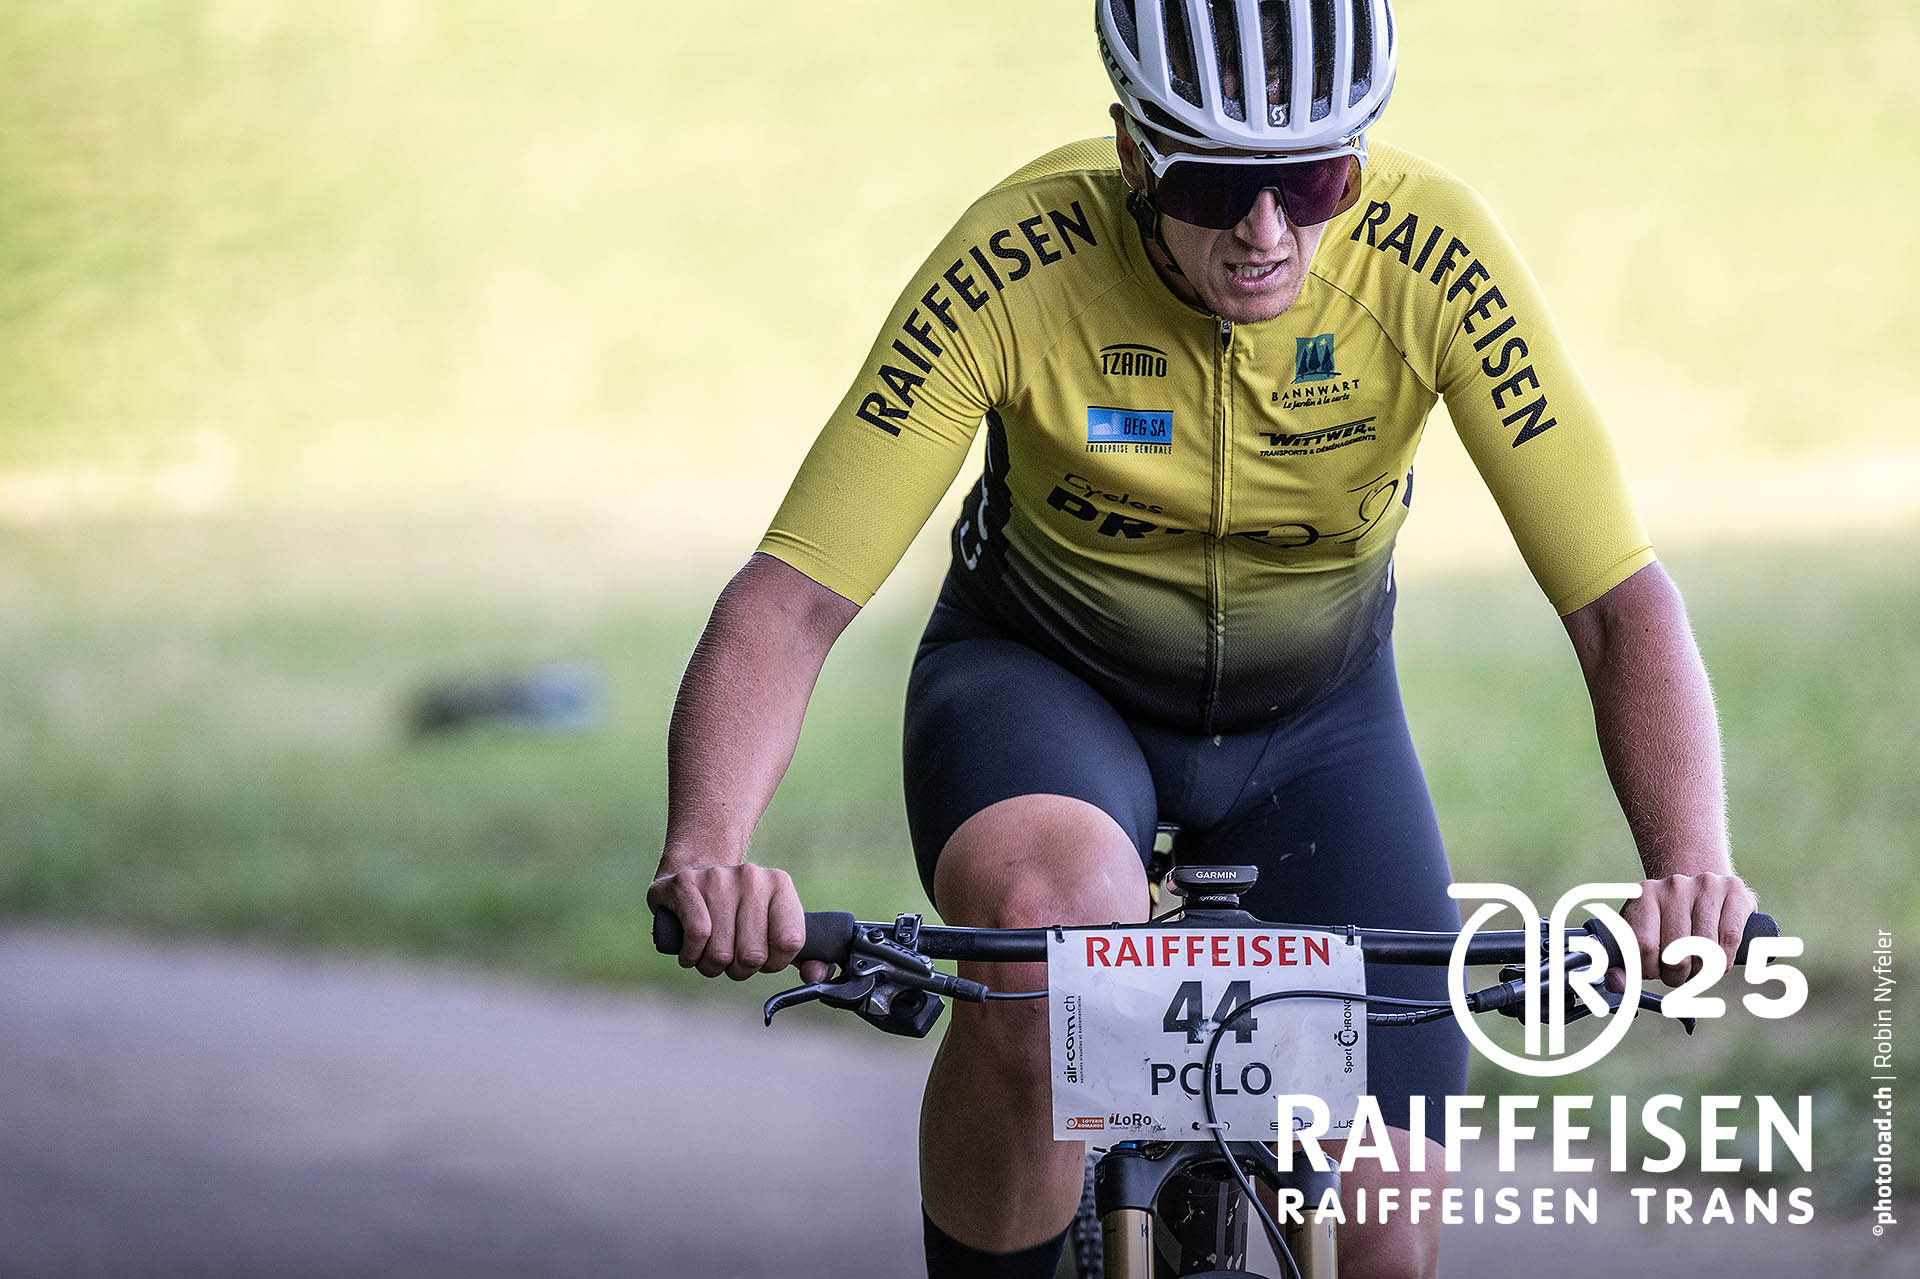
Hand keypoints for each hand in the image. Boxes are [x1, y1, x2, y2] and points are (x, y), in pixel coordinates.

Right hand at [647, 861, 830, 982]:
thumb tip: (817, 976)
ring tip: (709, 953)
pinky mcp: (686, 884)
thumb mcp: (775, 925)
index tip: (763, 958)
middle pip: (753, 955)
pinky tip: (691, 951)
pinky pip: (698, 936)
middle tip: (732, 958)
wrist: (695, 871)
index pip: (789, 942)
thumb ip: (804, 955)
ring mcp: (717, 878)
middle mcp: (752, 877)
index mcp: (780, 885)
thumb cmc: (739, 911)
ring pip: (721, 952)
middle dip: (739, 970)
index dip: (774, 963)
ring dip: (712, 966)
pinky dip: (692, 956)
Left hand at [1607, 872, 1756, 992]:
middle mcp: (1674, 886)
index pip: (1644, 946)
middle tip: (1677, 974)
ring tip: (1696, 967)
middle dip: (1677, 975)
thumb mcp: (1639, 935)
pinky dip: (1724, 960)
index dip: (1650, 969)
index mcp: (1644, 895)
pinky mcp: (1735, 892)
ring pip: (1707, 950)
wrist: (1699, 889)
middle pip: (1677, 952)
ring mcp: (1706, 886)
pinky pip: (1730, 940)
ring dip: (1703, 972)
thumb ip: (1625, 963)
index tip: (1654, 971)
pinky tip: (1717, 958)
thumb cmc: (1666, 921)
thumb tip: (1617, 982)